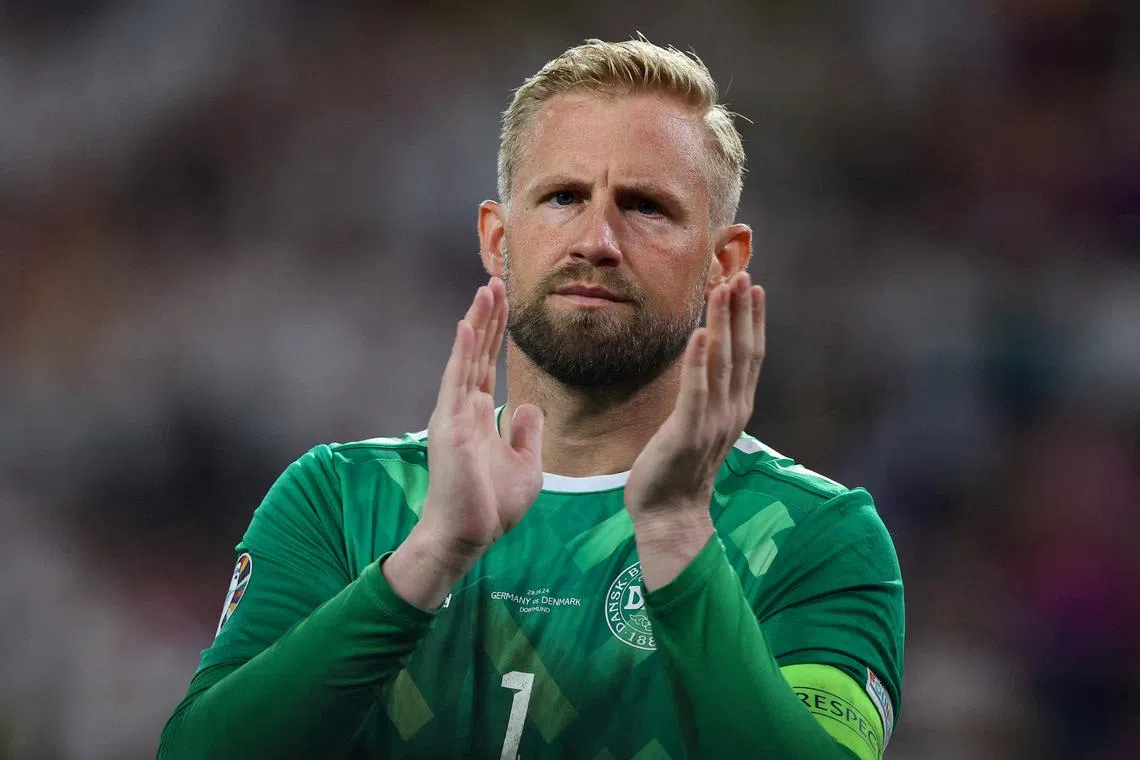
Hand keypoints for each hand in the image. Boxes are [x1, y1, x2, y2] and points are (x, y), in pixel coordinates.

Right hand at [419, 277, 544, 552]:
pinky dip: (461, 352)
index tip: (504, 302)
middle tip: (496, 280)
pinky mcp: (449, 426)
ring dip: (477, 322)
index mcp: (478, 416)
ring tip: (486, 288)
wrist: (468, 537)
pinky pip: (455, 381)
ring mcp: (453, 415)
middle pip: (477, 352)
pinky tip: (467, 325)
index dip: (497, 333)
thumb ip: (526, 433)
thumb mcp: (525, 465)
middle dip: (488, 317)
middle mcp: (462, 409)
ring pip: (466, 357)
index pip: (488, 365)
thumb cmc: (492, 507)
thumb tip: (528, 405)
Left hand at [625, 271, 764, 523]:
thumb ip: (709, 394)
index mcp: (735, 408)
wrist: (670, 514)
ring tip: (723, 290)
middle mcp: (730, 412)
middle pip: (743, 352)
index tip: (753, 286)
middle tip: (742, 274)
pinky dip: (699, 361)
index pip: (751, 355)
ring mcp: (712, 423)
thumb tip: (707, 361)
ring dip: (724, 324)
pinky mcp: (686, 433)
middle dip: (742, 311)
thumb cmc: (680, 467)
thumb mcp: (702, 424)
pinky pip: (695, 391)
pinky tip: (701, 333)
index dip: (754, 319)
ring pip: (722, 364)